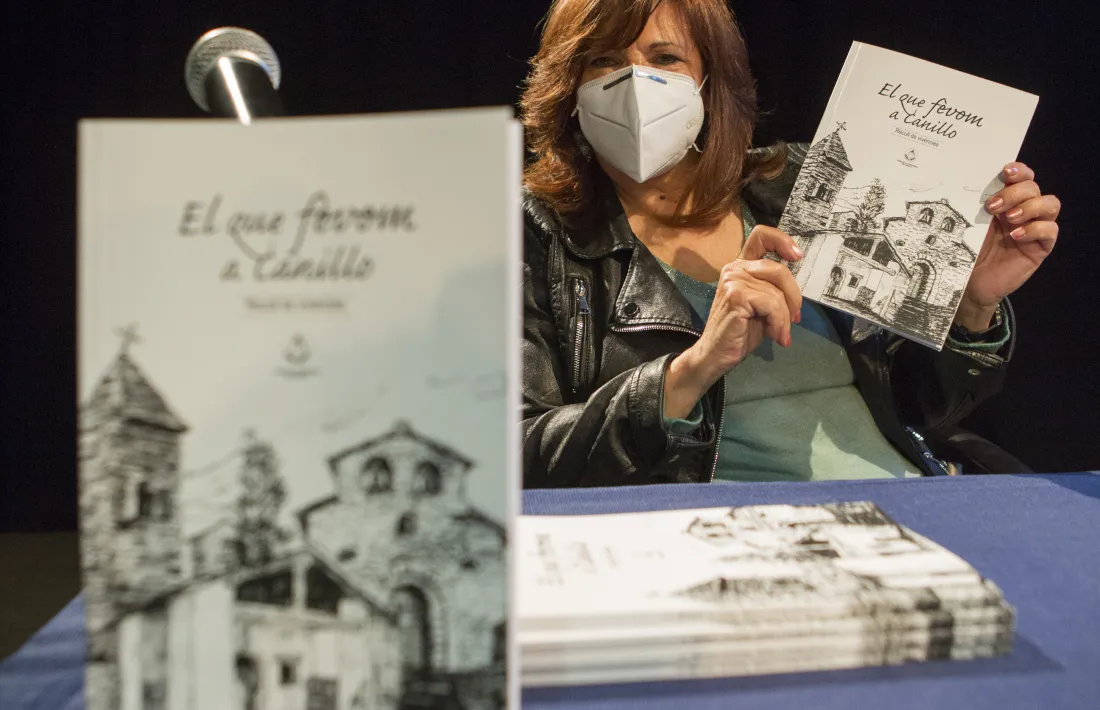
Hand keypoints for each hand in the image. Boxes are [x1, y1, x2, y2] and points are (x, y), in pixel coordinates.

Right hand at [663, 226, 803, 417]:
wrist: (716, 355)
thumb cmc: (740, 332)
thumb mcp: (762, 306)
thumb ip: (774, 289)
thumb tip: (798, 290)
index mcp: (741, 267)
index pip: (761, 236)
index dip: (782, 240)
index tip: (797, 256)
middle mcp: (734, 269)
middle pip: (779, 269)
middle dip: (794, 296)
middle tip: (796, 318)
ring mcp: (733, 280)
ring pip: (777, 292)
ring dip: (785, 318)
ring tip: (779, 334)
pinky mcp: (736, 295)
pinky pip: (772, 304)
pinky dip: (779, 323)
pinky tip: (775, 336)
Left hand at [956, 162, 1059, 329]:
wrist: (970, 283)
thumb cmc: (967, 251)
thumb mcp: (969, 224)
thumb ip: (977, 205)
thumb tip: (972, 181)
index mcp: (1007, 201)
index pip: (1023, 177)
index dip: (1019, 170)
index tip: (1005, 171)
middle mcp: (1024, 211)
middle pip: (1034, 188)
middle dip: (1015, 193)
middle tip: (993, 207)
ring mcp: (1034, 228)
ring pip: (1050, 204)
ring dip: (1030, 207)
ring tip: (1009, 219)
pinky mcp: (1041, 247)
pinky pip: (1051, 230)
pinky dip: (1035, 229)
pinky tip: (1016, 236)